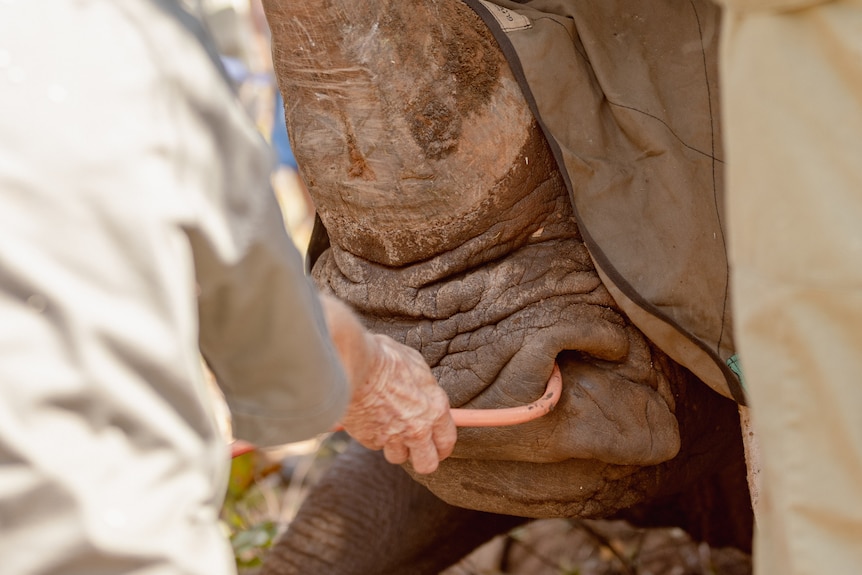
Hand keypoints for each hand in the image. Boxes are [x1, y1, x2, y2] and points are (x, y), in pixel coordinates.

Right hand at [339, 333, 456, 473]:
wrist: (354, 365)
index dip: (442, 447)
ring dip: (393, 446)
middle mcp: (418, 429)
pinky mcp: (370, 440)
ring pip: (397, 457)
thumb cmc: (386, 358)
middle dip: (422, 459)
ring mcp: (393, 438)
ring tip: (387, 424)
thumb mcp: (416, 366)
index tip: (438, 447)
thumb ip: (424, 388)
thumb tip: (424, 391)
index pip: (447, 441)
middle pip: (427, 464)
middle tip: (416, 450)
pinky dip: (372, 435)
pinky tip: (369, 416)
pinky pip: (375, 444)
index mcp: (435, 409)